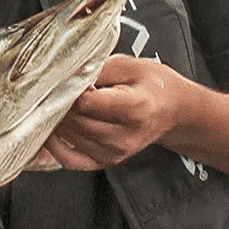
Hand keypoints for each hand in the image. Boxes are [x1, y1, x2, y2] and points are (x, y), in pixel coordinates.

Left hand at [42, 54, 190, 170]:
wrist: (174, 111)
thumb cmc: (155, 87)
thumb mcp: (129, 66)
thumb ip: (96, 69)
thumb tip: (66, 74)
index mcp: (134, 108)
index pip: (85, 103)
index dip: (67, 89)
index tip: (63, 79)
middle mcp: (124, 136)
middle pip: (73, 121)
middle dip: (59, 104)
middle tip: (57, 89)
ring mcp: (114, 153)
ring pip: (67, 137)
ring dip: (57, 120)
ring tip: (61, 104)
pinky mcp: (106, 162)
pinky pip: (69, 159)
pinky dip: (55, 145)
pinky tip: (54, 129)